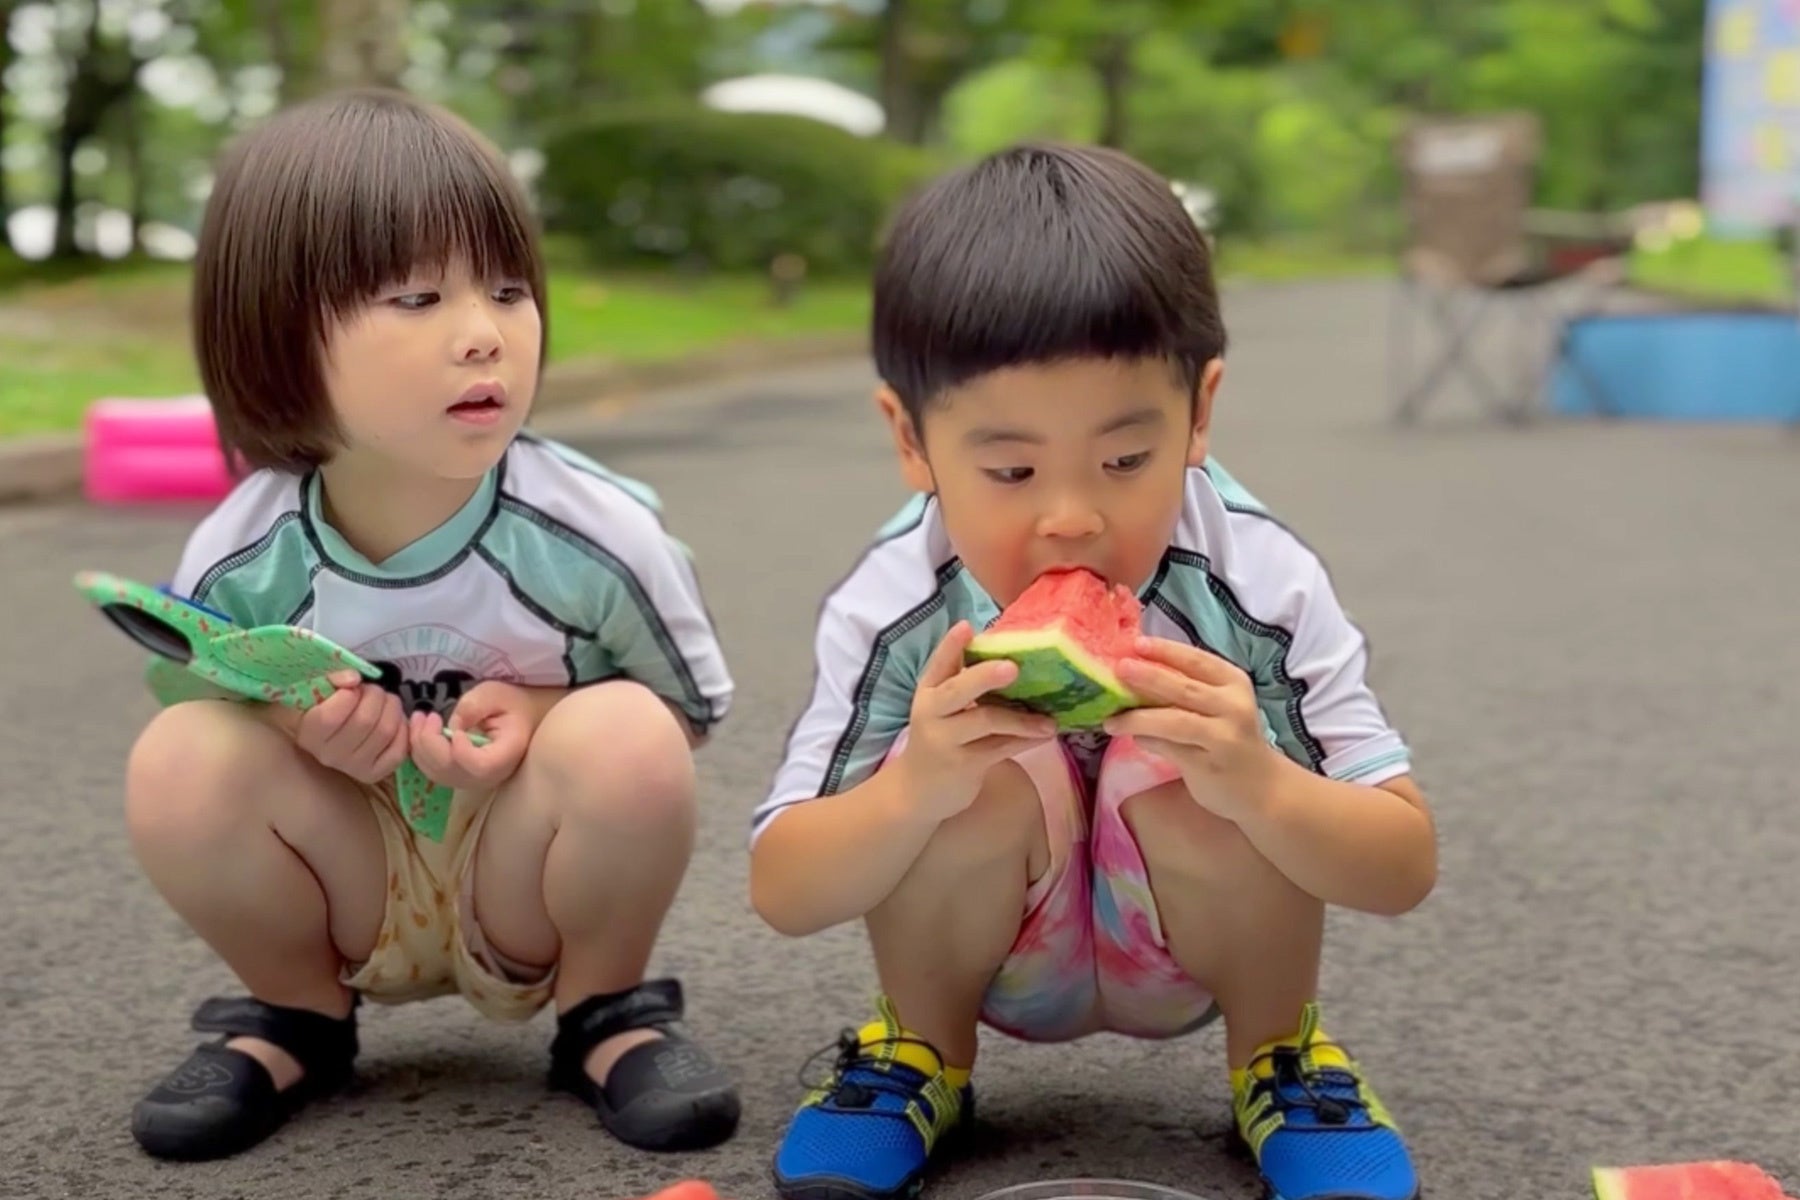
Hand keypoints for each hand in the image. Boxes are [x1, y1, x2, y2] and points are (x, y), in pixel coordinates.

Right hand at [275, 671, 410, 784]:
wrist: (328, 735)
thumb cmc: (322, 706)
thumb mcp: (318, 688)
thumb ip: (333, 679)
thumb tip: (354, 678)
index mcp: (308, 734)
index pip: (331, 717)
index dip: (349, 695)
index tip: (353, 687)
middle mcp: (329, 756)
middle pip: (365, 721)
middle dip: (375, 695)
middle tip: (374, 690)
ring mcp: (353, 768)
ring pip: (385, 731)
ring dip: (392, 707)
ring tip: (386, 701)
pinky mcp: (375, 773)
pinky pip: (399, 750)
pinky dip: (402, 729)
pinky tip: (395, 719)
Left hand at [407, 680, 533, 791]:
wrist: (520, 718)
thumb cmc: (512, 704)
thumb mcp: (495, 694)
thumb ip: (473, 706)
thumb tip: (451, 727)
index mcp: (507, 755)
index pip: (479, 766)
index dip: (460, 749)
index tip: (456, 726)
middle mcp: (490, 775)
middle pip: (451, 770)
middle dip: (429, 742)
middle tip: (425, 715)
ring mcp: (474, 780)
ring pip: (437, 773)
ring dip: (420, 746)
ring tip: (419, 718)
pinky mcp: (460, 777)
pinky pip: (433, 771)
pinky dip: (420, 752)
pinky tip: (420, 731)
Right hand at [894, 621, 1058, 821]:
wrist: (916, 792)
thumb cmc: (939, 739)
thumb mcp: (942, 708)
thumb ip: (964, 684)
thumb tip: (1011, 655)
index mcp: (928, 691)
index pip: (939, 664)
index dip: (951, 645)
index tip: (967, 626)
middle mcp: (932, 712)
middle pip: (958, 690)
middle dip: (984, 677)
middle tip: (1013, 668)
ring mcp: (945, 740)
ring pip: (986, 721)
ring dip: (1022, 719)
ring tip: (1050, 720)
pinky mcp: (963, 765)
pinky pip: (1000, 748)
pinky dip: (1025, 740)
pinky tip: (1045, 734)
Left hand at [1104, 636, 1280, 821]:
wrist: (1261, 787)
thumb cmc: (1230, 737)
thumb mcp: (1219, 705)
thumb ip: (1187, 688)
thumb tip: (1136, 671)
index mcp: (1234, 682)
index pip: (1196, 660)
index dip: (1165, 650)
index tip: (1136, 643)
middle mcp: (1233, 706)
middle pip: (1183, 687)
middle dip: (1148, 676)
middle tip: (1118, 669)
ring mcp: (1222, 736)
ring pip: (1173, 721)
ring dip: (1137, 718)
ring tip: (1110, 720)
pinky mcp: (1208, 764)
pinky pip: (1169, 747)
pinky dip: (1147, 740)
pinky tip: (1134, 737)